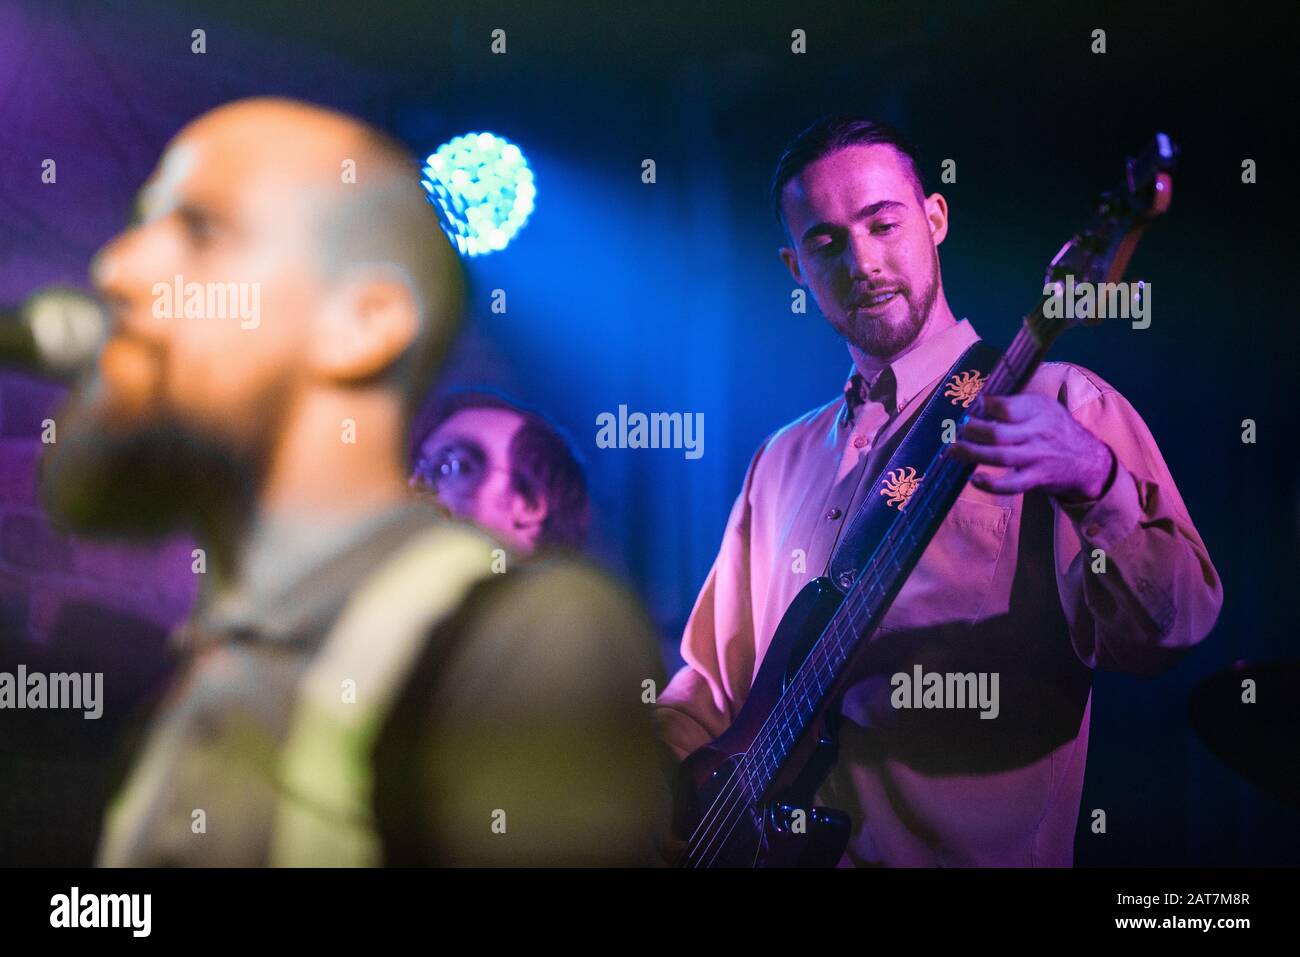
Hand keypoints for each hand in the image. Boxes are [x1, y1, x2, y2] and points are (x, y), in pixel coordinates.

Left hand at [951, 394, 1114, 502]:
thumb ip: (1015, 404)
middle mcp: (1038, 432)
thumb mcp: (1044, 407)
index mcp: (1039, 410)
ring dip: (972, 453)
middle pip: (998, 433)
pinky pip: (1011, 485)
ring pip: (1000, 457)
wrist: (1088, 461)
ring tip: (953, 449)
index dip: (984, 406)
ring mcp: (1037, 457)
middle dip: (972, 431)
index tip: (968, 405)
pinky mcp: (1035, 479)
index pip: (1007, 407)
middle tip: (955, 428)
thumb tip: (977, 401)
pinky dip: (991, 485)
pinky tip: (975, 479)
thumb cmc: (1056, 429)